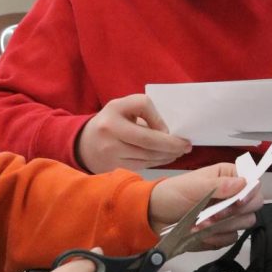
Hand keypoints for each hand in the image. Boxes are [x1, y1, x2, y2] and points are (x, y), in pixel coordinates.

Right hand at [75, 94, 190, 172]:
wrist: (84, 145)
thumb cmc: (111, 122)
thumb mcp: (123, 108)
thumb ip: (145, 112)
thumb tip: (169, 131)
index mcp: (113, 110)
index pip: (142, 105)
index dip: (159, 117)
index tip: (168, 128)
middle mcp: (110, 130)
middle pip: (148, 139)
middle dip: (171, 144)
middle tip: (187, 145)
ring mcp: (110, 151)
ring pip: (148, 155)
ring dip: (168, 155)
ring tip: (179, 152)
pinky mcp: (114, 166)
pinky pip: (143, 164)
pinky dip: (158, 161)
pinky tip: (166, 158)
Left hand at [148, 163, 263, 249]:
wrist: (157, 216)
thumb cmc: (173, 194)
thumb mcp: (193, 186)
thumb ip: (219, 185)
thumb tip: (243, 182)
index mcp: (229, 177)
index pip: (253, 183)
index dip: (250, 193)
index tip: (238, 201)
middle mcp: (234, 195)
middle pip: (254, 205)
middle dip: (234, 212)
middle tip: (214, 216)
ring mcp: (230, 214)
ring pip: (245, 223)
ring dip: (223, 226)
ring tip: (200, 225)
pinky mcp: (223, 232)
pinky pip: (231, 237)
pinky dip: (217, 237)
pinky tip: (202, 233)